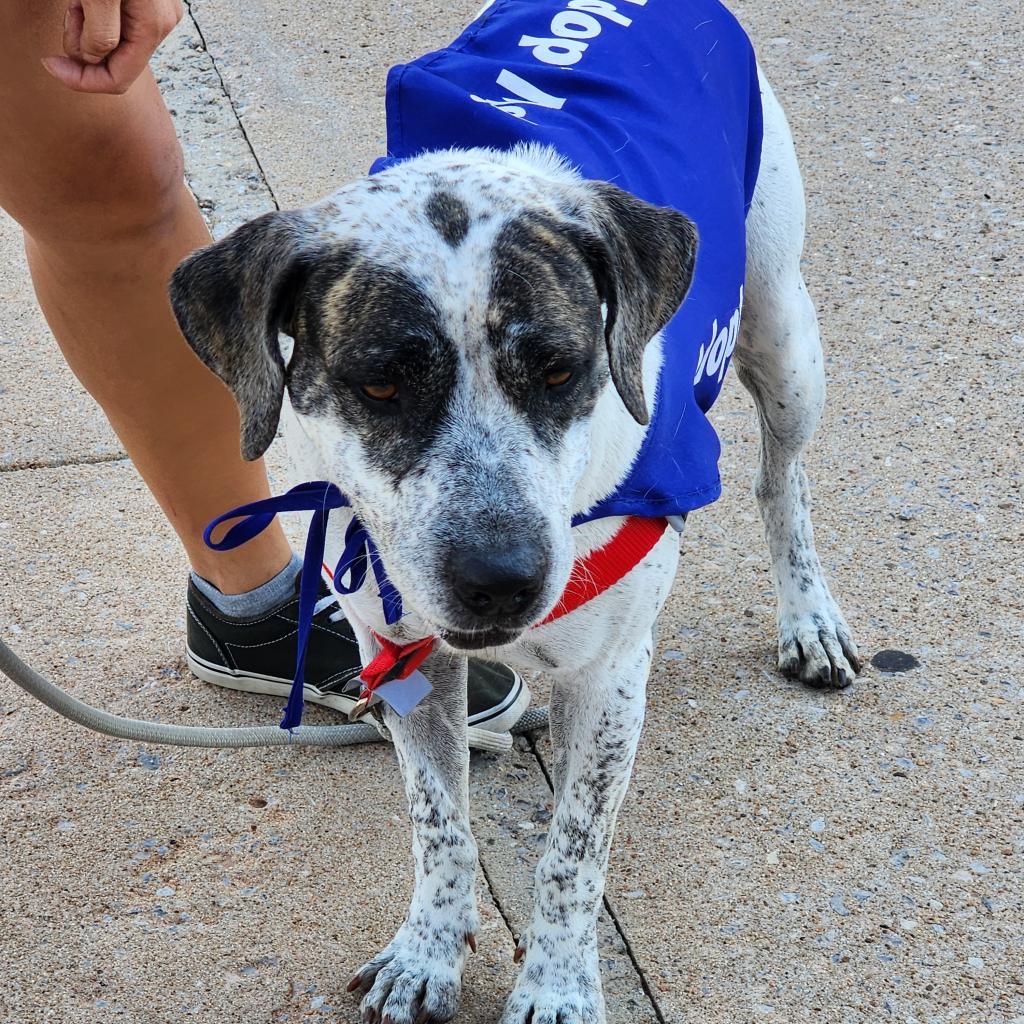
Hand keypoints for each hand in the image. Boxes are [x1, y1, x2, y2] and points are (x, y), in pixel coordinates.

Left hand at [42, 0, 182, 94]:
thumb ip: (99, 34)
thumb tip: (93, 60)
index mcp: (152, 28)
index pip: (118, 79)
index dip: (81, 80)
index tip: (51, 66)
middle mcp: (160, 25)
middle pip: (114, 61)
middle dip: (84, 45)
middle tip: (73, 11)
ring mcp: (156, 13)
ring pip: (114, 42)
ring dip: (88, 26)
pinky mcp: (147, 2)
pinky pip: (117, 24)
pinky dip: (95, 14)